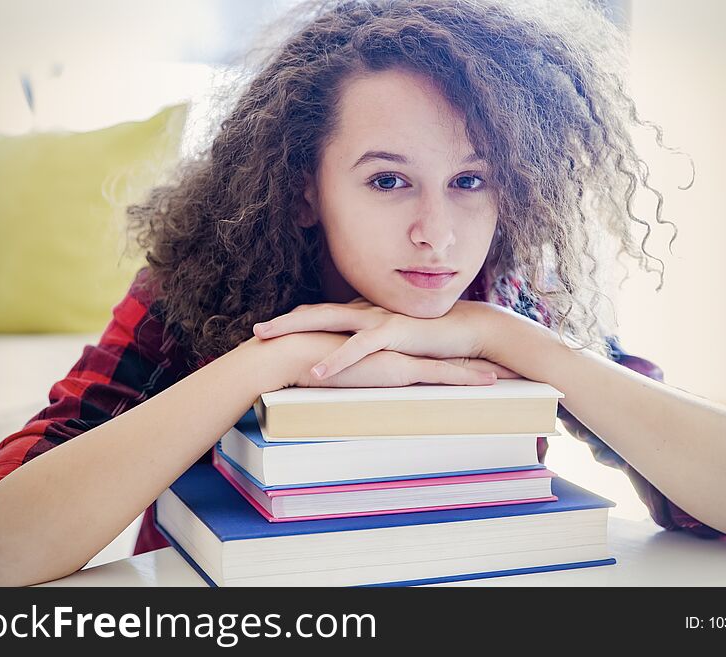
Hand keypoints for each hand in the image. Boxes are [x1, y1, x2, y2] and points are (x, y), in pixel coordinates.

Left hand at [254, 297, 501, 380]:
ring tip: (268, 341)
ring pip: (328, 320)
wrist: (469, 330)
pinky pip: (357, 346)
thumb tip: (359, 357)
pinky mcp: (393, 332)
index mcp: (366, 312)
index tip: (273, 333)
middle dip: (284, 321)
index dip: (297, 322)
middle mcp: (367, 310)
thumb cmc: (434, 339)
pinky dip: (335, 359)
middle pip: (316, 312)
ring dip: (295, 330)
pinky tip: (315, 372)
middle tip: (256, 333)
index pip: (324, 315)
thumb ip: (377, 345)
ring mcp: (378, 318)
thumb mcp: (399, 343)